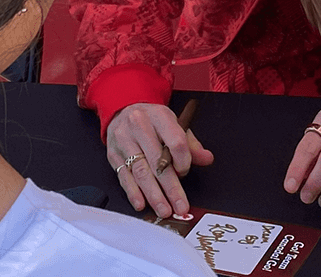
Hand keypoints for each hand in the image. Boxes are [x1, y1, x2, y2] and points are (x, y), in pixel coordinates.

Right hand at [106, 103, 213, 217]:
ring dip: (153, 195)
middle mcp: (139, 126)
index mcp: (159, 115)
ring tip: (164, 209)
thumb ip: (190, 143)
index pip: (175, 141)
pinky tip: (142, 203)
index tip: (185, 172)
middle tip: (180, 206)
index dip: (183, 161)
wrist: (123, 110)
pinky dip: (133, 192)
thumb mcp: (172, 123)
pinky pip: (124, 176)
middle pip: (158, 161)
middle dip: (171, 188)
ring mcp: (124, 140)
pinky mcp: (113, 154)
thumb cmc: (151, 120)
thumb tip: (207, 158)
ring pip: (141, 171)